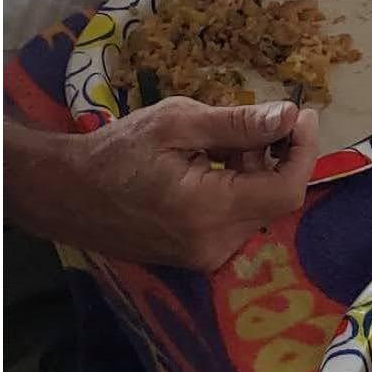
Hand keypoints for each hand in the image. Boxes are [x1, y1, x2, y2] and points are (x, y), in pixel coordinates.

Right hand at [10, 100, 321, 271]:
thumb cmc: (118, 151)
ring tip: (220, 142)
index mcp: (208, 211)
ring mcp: (205, 257)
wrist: (67, 194)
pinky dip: (239, 188)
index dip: (304, 150)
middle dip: (278, 156)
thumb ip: (238, 123)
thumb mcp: (178, 123)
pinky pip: (238, 220)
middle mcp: (213, 245)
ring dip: (256, 170)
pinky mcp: (197, 257)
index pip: (286, 190)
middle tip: (257, 120)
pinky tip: (212, 165)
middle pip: (276, 199)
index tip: (301, 113)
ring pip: (259, 208)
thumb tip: (290, 116)